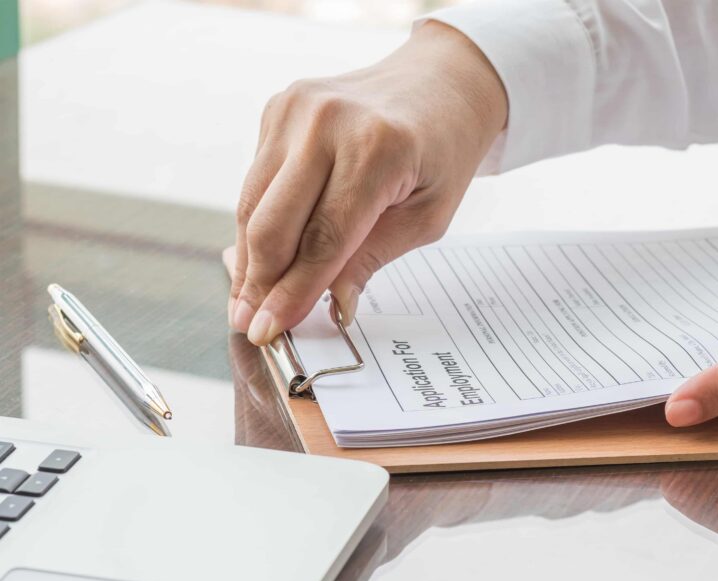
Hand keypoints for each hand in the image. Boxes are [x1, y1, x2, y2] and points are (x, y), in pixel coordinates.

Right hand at [229, 21, 506, 344]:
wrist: (440, 84)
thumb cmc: (442, 151)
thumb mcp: (428, 217)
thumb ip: (372, 258)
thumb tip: (332, 306)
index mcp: (376, 148)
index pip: (323, 239)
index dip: (293, 292)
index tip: (271, 330)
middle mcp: (325, 121)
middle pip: (274, 224)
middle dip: (260, 284)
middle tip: (251, 326)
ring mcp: (295, 109)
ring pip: (252, 204)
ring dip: (248, 260)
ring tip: (247, 303)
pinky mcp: (278, 109)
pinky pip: (256, 182)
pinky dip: (256, 224)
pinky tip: (259, 260)